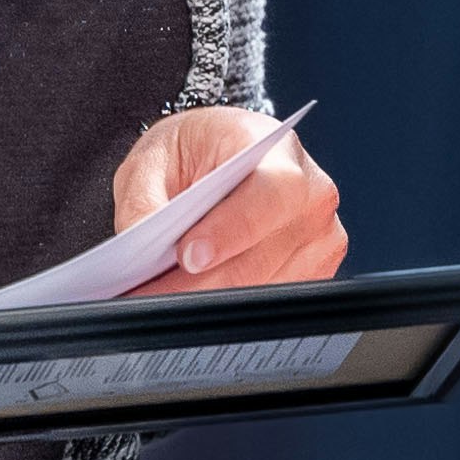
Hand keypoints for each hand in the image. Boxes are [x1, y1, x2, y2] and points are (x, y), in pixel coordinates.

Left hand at [112, 104, 345, 293]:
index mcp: (279, 152)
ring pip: (262, 289)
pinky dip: (226, 308)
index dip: (230, 230)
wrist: (221, 159)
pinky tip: (191, 299)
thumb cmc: (197, 151)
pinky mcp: (314, 272)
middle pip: (261, 256)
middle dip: (199, 283)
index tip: (187, 255)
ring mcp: (320, 239)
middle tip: (148, 297)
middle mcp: (312, 196)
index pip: (269, 194)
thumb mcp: (154, 159)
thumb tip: (139, 238)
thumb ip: (144, 198)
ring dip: (208, 301)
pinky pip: (268, 306)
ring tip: (160, 299)